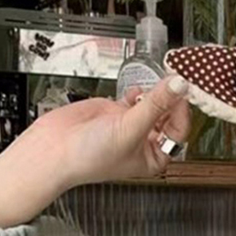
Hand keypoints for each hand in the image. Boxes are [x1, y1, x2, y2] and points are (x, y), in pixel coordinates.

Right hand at [29, 74, 191, 188]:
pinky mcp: (116, 111)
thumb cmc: (89, 157)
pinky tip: (139, 89)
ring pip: (154, 104)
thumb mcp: (130, 128)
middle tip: (176, 79)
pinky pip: (136, 97)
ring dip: (157, 92)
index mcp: (154, 157)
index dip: (182, 110)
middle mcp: (145, 142)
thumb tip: (178, 86)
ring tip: (161, 80)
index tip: (184, 90)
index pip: (179, 130)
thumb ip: (156, 104)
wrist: (52, 149)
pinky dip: (139, 91)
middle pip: (168, 115)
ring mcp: (131, 125)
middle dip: (171, 98)